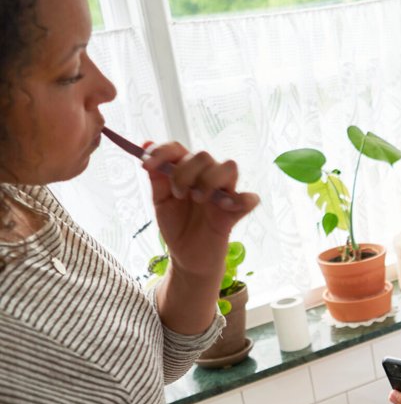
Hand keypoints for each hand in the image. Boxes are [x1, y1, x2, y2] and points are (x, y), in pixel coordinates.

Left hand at [143, 142, 259, 286]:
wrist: (187, 258)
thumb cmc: (177, 227)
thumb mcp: (160, 201)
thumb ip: (156, 176)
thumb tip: (146, 145)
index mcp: (188, 172)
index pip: (179, 149)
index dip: (163, 151)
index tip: (146, 165)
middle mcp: (208, 178)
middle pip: (203, 156)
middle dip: (185, 172)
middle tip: (178, 194)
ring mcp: (224, 194)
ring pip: (229, 167)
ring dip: (209, 180)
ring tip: (198, 199)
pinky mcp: (236, 212)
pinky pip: (250, 199)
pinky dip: (242, 199)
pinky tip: (224, 207)